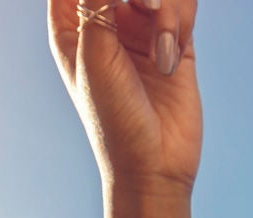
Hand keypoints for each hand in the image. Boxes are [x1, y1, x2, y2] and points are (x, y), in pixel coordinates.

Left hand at [48, 0, 200, 190]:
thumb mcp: (95, 53)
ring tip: (163, 46)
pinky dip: (180, 22)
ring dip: (165, 9)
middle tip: (144, 6)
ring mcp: (141, 28)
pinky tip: (171, 57)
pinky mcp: (176, 38)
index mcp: (70, 25)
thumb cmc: (113, 118)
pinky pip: (182, 5)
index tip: (114, 6)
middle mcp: (105, 21)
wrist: (154, 165)